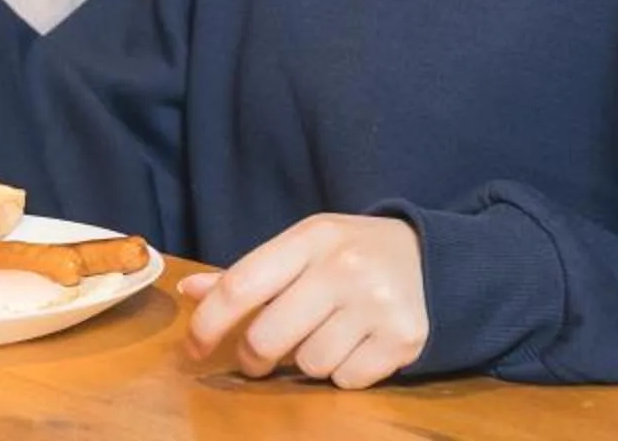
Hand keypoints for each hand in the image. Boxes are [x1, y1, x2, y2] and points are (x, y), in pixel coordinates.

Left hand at [176, 214, 426, 389]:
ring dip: (306, 362)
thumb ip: (247, 274)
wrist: (428, 257)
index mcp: (310, 238)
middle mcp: (344, 268)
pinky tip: (355, 346)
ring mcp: (377, 304)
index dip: (208, 323)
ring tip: (323, 336)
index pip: (241, 285)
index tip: (193, 348)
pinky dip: (343, 373)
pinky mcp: (404, 339)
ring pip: (309, 364)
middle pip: (269, 336)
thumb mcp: (299, 248)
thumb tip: (189, 291)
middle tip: (256, 358)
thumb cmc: (347, 254)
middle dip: (253, 357)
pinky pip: (347, 380)